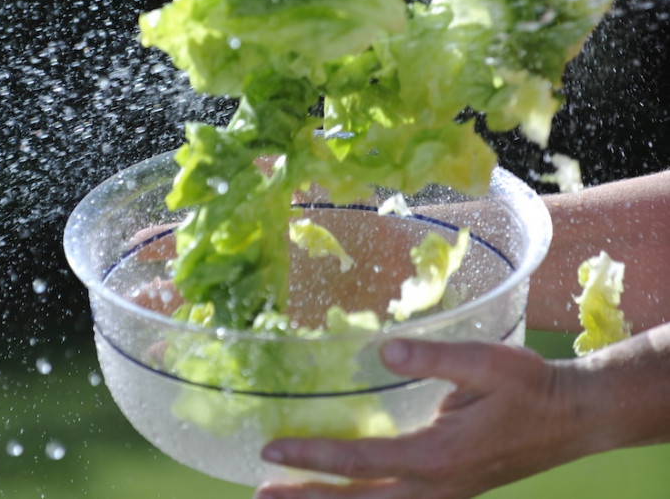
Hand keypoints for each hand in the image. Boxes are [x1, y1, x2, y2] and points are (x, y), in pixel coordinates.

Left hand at [254, 339, 589, 498]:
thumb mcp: (485, 362)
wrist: (573, 417)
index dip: (313, 457)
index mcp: (437, 456)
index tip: (272, 450)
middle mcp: (435, 487)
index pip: (361, 462)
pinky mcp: (450, 492)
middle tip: (262, 493)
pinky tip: (344, 495)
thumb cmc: (529, 387)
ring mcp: (443, 495)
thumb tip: (383, 350)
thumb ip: (433, 357)